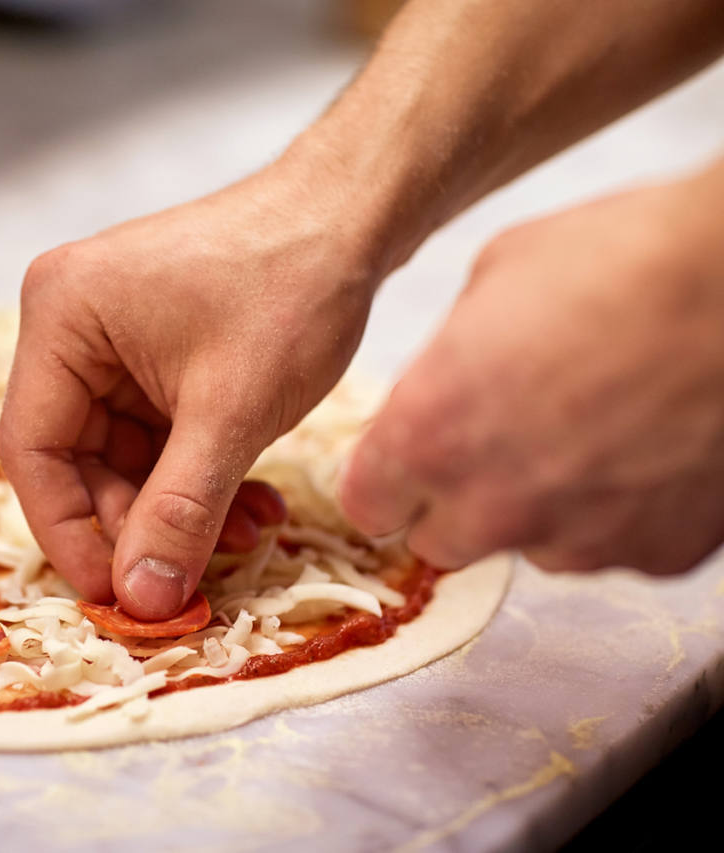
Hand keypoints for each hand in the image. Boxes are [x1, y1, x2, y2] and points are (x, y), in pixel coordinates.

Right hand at [0, 154, 385, 618]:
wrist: (356, 214)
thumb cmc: (291, 288)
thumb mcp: (231, 414)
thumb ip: (179, 511)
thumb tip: (141, 601)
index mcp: (60, 318)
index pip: (33, 451)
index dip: (70, 534)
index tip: (121, 596)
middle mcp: (70, 326)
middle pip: (76, 460)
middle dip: (138, 523)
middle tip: (192, 575)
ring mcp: (111, 339)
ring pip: (122, 458)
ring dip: (177, 507)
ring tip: (245, 535)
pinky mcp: (151, 351)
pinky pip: (156, 435)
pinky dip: (196, 475)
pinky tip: (251, 503)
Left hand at [340, 167, 723, 574]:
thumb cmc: (616, 259)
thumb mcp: (489, 284)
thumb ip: (445, 363)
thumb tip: (443, 386)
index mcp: (427, 437)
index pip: (367, 506)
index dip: (384, 480)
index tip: (403, 460)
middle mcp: (492, 505)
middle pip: (439, 543)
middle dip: (454, 502)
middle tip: (495, 444)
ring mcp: (578, 538)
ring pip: (529, 547)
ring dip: (541, 508)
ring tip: (588, 434)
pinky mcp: (656, 553)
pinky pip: (613, 546)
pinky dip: (619, 513)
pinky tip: (644, 449)